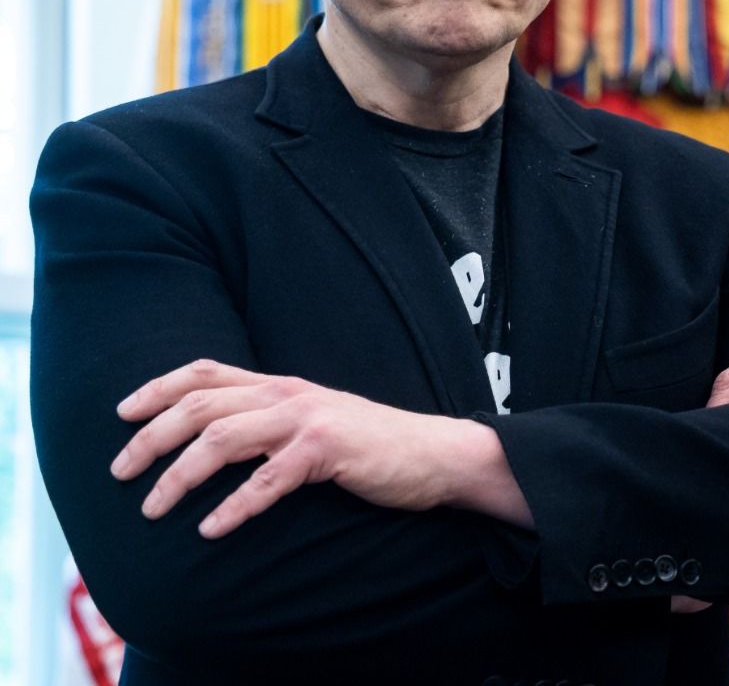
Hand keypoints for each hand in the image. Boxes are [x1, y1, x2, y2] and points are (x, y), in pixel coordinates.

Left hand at [111, 359, 467, 538]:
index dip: (158, 387)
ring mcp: (307, 420)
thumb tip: (214, 444)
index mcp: (281, 385)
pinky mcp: (328, 450)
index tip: (121, 413)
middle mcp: (288, 394)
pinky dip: (234, 507)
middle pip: (200, 407)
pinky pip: (267, 481)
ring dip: (179, 476)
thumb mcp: (314, 421)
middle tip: (119, 473)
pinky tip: (211, 529)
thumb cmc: (371, 445)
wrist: (434, 453)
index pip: (206, 373)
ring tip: (153, 507)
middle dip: (150, 438)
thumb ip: (270, 421)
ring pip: (222, 440)